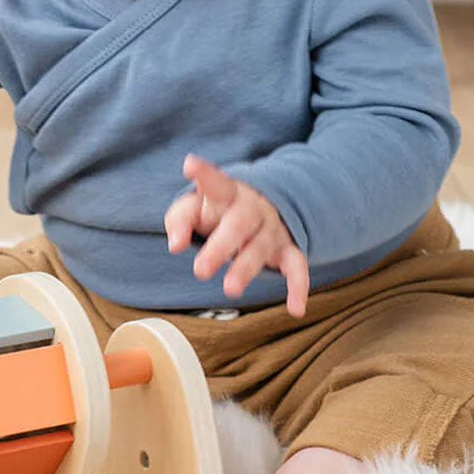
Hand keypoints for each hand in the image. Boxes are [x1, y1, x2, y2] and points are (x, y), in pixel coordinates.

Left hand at [165, 153, 309, 316]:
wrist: (262, 206)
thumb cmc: (218, 210)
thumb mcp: (195, 208)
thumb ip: (179, 220)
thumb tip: (174, 245)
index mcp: (227, 193)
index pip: (215, 182)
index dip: (204, 174)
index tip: (190, 165)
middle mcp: (252, 208)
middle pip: (239, 223)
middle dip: (220, 247)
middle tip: (200, 270)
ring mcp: (272, 228)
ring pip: (261, 246)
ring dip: (246, 268)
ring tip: (230, 288)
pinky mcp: (287, 249)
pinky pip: (297, 267)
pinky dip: (299, 287)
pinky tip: (297, 308)